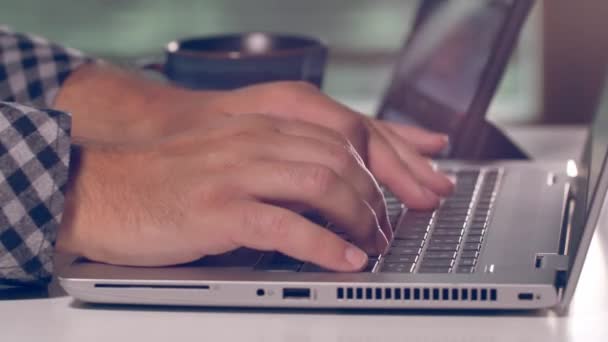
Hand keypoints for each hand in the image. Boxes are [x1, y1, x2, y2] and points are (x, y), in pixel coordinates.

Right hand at [56, 65, 453, 207]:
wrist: (102, 190)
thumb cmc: (165, 181)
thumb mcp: (225, 156)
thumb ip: (272, 161)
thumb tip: (322, 185)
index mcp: (259, 127)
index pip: (338, 135)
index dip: (380, 163)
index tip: (403, 189)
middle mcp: (253, 142)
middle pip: (340, 158)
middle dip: (378, 195)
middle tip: (389, 226)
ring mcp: (236, 173)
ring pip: (322, 185)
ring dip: (359, 218)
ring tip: (372, 244)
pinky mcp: (218, 211)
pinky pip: (287, 225)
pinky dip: (324, 244)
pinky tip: (343, 259)